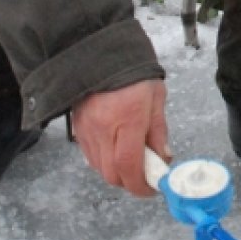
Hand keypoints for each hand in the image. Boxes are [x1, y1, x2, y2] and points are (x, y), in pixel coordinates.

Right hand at [71, 79, 169, 196]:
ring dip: (116, 173)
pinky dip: (104, 161)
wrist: (100, 50)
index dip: (141, 186)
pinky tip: (115, 150)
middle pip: (112, 174)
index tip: (152, 188)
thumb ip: (159, 132)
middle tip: (144, 176)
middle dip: (130, 183)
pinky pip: (90, 156)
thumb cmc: (133, 72)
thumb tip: (163, 159)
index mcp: (128, 119)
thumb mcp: (155, 99)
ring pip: (99, 169)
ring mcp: (87, 129)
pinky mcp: (77, 127)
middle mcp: (103, 128)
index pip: (130, 166)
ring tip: (131, 162)